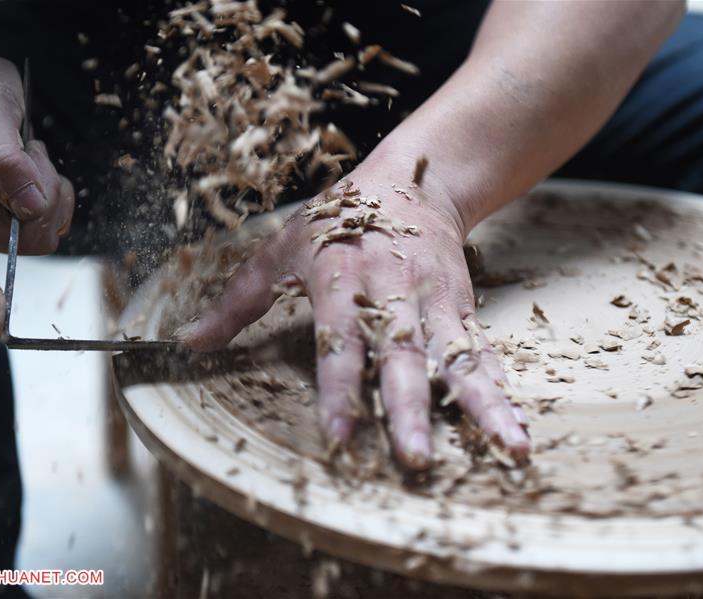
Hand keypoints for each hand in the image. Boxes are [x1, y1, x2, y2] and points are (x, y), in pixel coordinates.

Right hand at [0, 55, 73, 338]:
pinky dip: (57, 197)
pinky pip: (50, 226)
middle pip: (17, 239)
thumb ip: (4, 156)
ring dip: (50, 193)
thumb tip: (30, 207)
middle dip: (40, 194)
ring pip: (39, 234)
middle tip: (30, 151)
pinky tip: (38, 169)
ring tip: (28, 154)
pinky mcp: (7, 224)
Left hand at [178, 166, 530, 469]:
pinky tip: (514, 427)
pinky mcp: (460, 306)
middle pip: (403, 355)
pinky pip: (481, 350)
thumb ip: (236, 302)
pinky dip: (498, 389)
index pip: (340, 343)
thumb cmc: (336, 219)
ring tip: (508, 448)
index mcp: (343, 281)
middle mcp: (393, 293)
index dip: (340, 390)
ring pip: (456, 356)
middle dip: (410, 408)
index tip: (341, 437)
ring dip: (480, 405)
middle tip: (415, 458)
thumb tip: (188, 343)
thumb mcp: (279, 250)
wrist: (411, 181)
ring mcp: (433, 301)